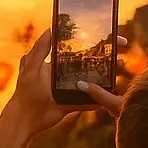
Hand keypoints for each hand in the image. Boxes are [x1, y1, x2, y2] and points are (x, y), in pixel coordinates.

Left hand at [4, 28, 129, 135]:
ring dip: (108, 76)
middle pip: (90, 64)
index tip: (107, 36)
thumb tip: (50, 29)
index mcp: (57, 63)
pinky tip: (113, 93)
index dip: (92, 43)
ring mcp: (71, 89)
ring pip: (93, 81)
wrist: (25, 118)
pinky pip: (89, 101)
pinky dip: (100, 99)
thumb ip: (40, 49)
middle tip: (122, 54)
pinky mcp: (73, 103)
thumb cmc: (25, 91)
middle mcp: (66, 74)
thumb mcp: (31, 66)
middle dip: (106, 59)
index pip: (78, 49)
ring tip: (122, 69)